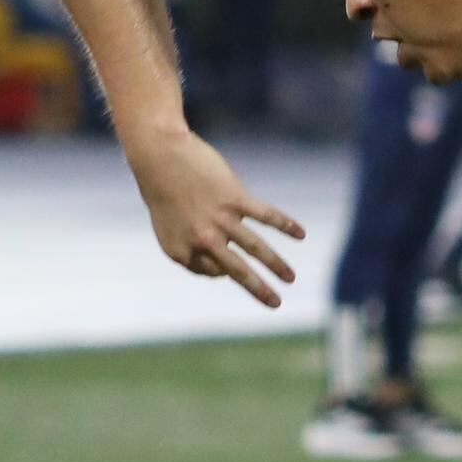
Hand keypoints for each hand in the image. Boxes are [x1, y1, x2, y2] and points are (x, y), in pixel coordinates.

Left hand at [127, 122, 304, 306]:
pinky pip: (265, 215)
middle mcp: (202, 240)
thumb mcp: (167, 229)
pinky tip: (301, 233)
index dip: (223, 269)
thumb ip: (190, 250)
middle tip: (276, 305)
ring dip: (276, 265)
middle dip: (259, 290)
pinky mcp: (234, 198)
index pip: (212, 272)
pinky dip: (285, 225)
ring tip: (291, 278)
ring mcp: (220, 219)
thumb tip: (221, 271)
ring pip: (256, 248)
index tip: (228, 261)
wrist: (159, 156)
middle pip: (238, 271)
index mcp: (182, 252)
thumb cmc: (163, 192)